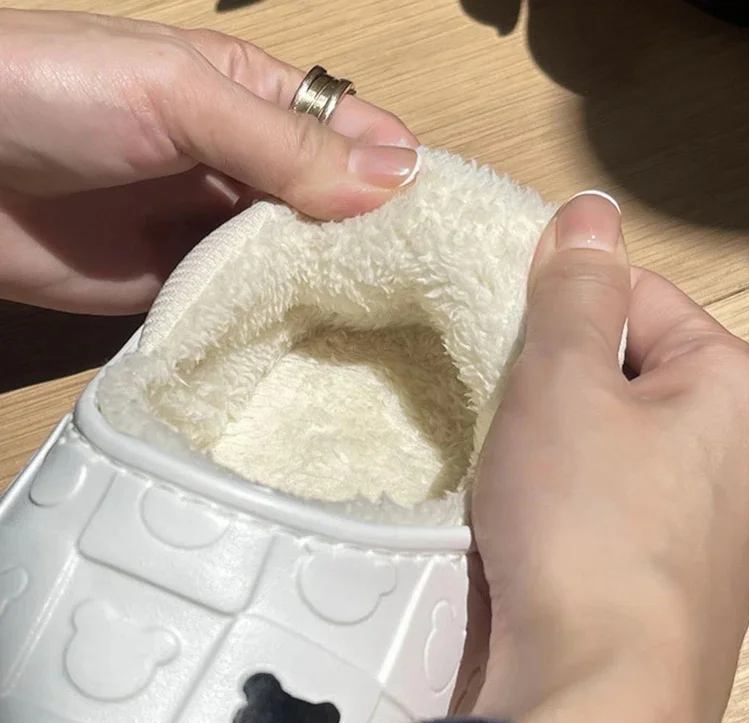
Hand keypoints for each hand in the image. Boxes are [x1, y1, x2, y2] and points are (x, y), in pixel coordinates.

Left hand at [0, 9, 417, 312]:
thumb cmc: (53, 94)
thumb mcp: (180, 97)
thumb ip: (285, 143)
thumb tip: (397, 181)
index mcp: (262, 104)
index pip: (359, 137)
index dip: (405, 178)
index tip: (451, 234)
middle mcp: (253, 173)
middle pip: (341, 213)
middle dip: (383, 249)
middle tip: (435, 306)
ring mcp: (222, 238)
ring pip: (304, 270)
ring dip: (342, 299)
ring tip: (400, 343)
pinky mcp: (190, 296)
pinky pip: (252, 314)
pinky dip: (286, 333)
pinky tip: (326, 358)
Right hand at [470, 193, 748, 722]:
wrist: (594, 692)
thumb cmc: (586, 527)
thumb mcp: (564, 380)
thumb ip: (576, 290)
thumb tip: (590, 211)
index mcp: (739, 390)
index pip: (640, 299)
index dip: (565, 312)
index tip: (516, 346)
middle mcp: (748, 456)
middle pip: (629, 373)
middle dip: (561, 385)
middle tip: (514, 419)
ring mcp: (715, 524)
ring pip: (616, 442)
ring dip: (559, 446)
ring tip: (522, 479)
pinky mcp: (675, 576)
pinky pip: (613, 504)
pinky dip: (570, 502)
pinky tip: (540, 529)